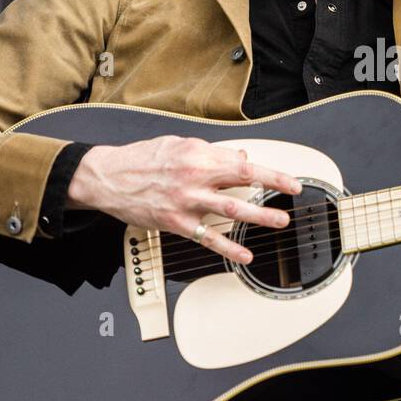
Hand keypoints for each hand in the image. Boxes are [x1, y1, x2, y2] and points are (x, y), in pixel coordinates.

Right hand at [66, 136, 302, 263]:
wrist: (107, 177)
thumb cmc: (143, 158)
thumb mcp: (179, 144)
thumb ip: (212, 152)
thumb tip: (240, 158)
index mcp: (199, 156)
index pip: (244, 164)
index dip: (271, 174)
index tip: (291, 182)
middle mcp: (195, 178)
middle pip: (243, 184)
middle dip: (272, 192)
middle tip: (292, 200)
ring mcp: (186, 202)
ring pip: (230, 211)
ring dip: (258, 217)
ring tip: (279, 222)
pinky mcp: (176, 223)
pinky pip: (207, 238)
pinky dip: (228, 248)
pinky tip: (244, 255)